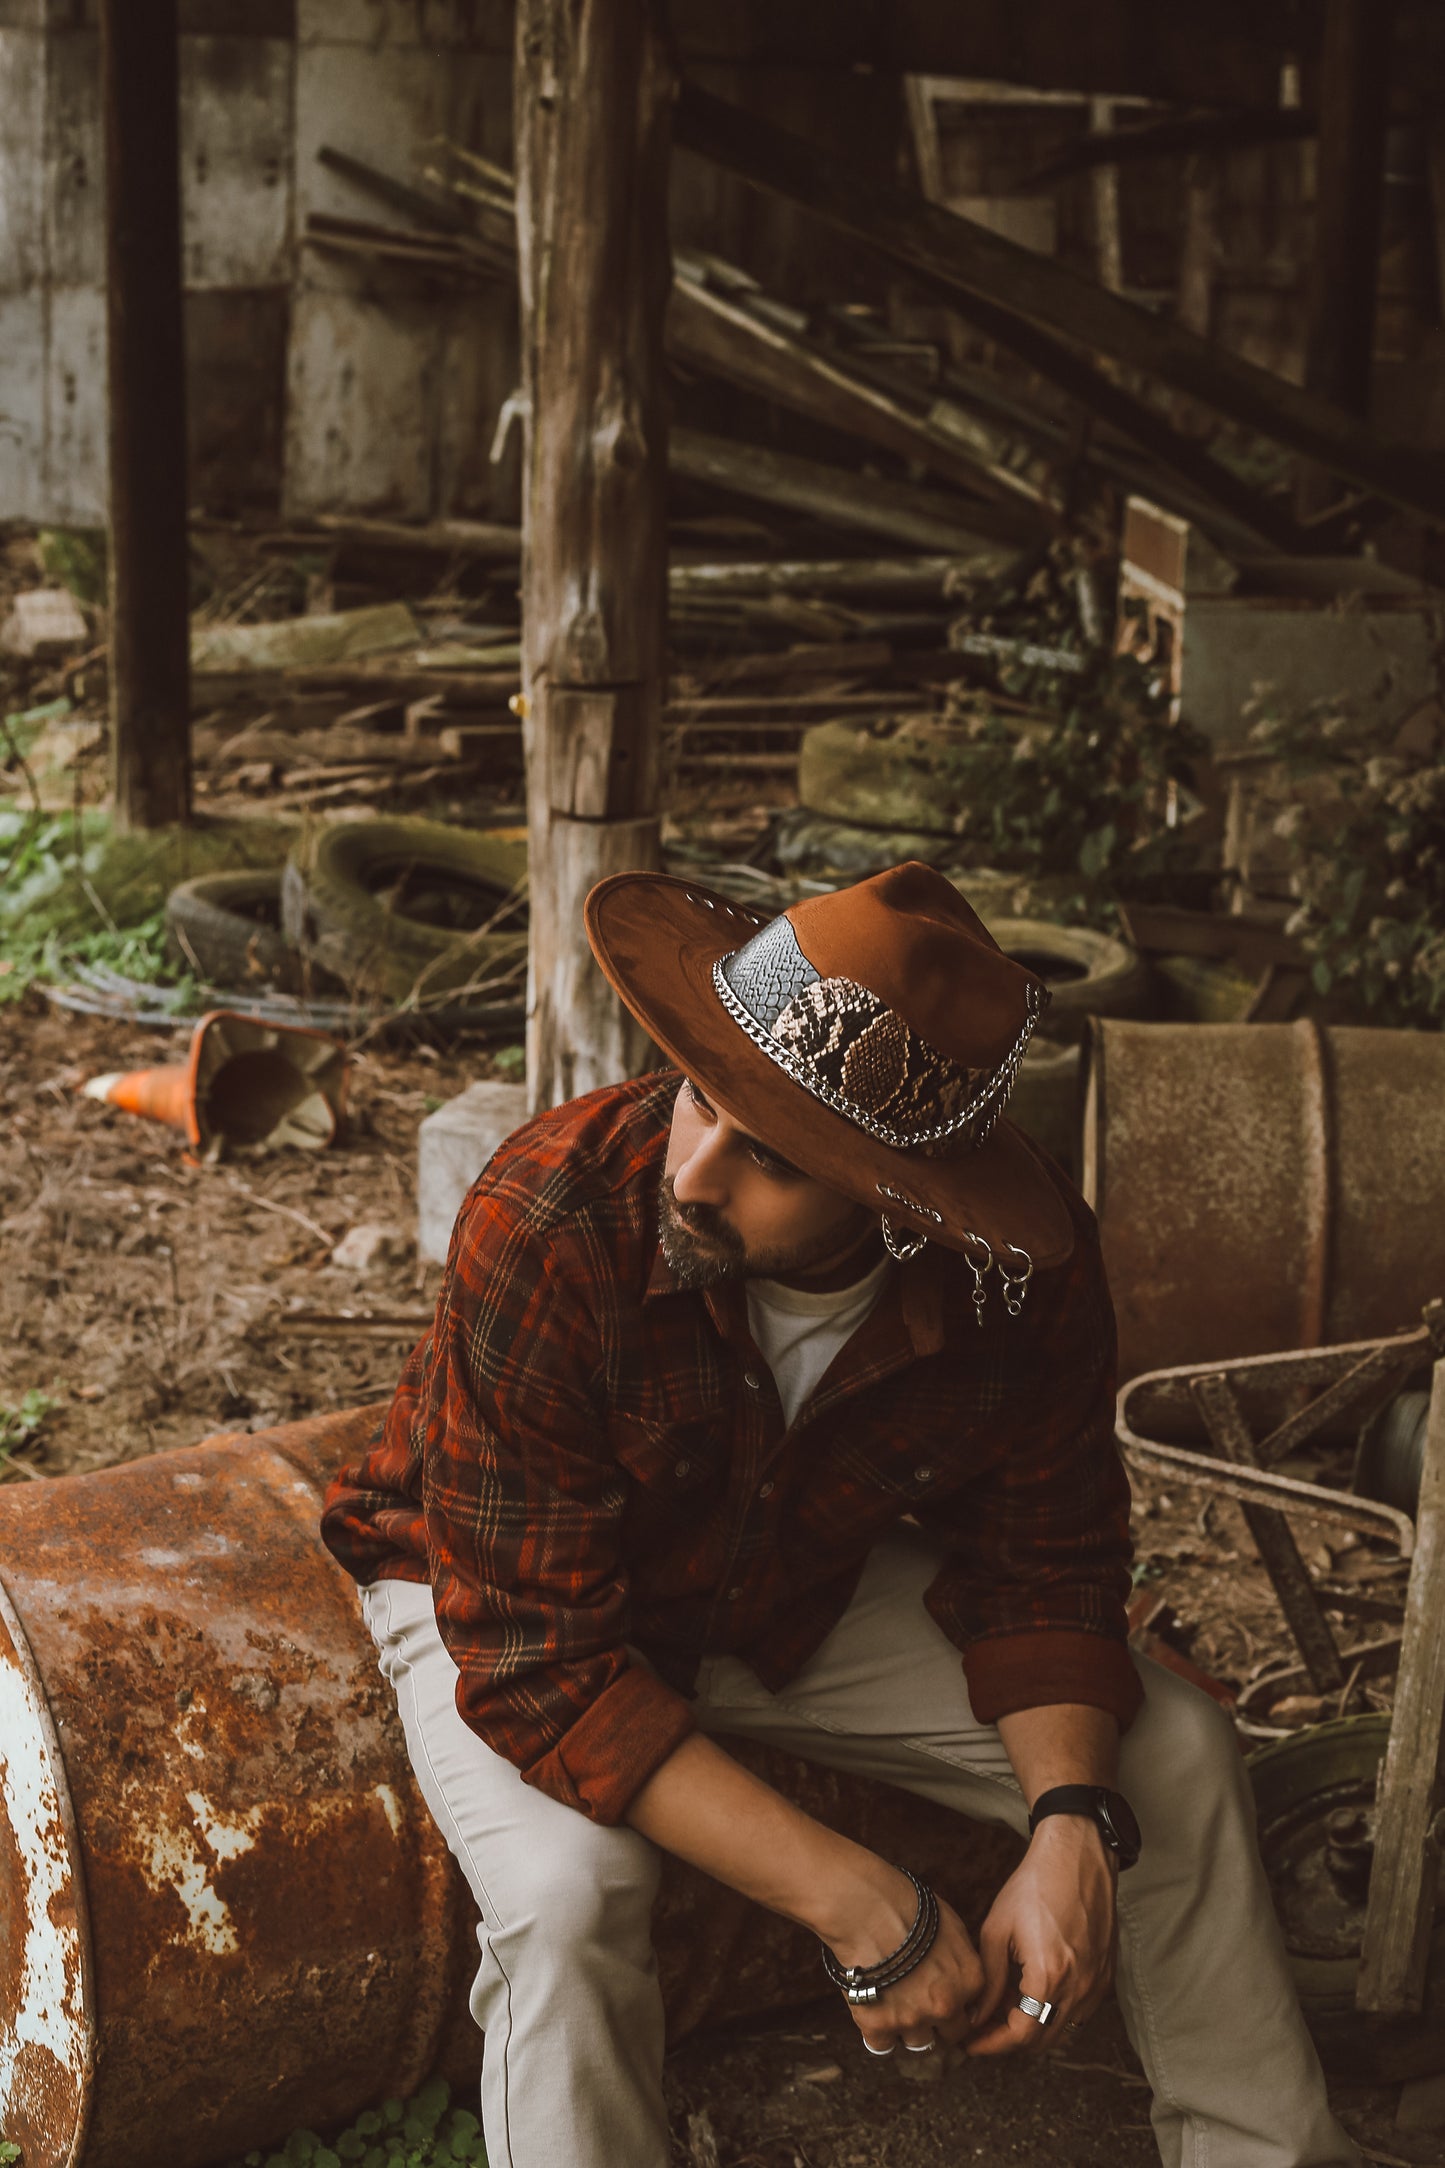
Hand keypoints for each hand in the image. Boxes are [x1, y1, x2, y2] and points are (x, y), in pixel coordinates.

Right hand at [827, 1873, 987, 2054]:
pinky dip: (876, 2031)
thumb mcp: (950, 1925)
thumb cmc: (906, 1903)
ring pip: (918, 2045)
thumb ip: (962, 1959)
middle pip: (950, 2034)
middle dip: (936, 2022)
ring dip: (907, 2029)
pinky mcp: (878, 2025)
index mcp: (970, 1979)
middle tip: (917, 2002)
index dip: (955, 2003)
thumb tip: (960, 1975)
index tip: (940, 1995)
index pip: (972, 2010)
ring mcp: (913, 2019)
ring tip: (892, 2003)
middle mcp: (946, 2005)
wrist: (864, 1903)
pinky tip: (871, 2008)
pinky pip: (882, 2046)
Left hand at [966, 1816, 1117, 2056]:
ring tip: (1005, 2011)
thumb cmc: (1034, 1885)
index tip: (972, 2043)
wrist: (1077, 1857)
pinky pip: (1079, 2012)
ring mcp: (1097, 1984)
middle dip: (1009, 2041)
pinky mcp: (1106, 1976)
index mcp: (1049, 1976)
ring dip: (1033, 2029)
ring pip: (1062, 2030)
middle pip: (1042, 2040)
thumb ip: (989, 1981)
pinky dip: (1054, 2014)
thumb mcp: (998, 1930)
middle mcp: (1079, 1988)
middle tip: (983, 2030)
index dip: (992, 2044)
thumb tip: (978, 2016)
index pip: (1021, 2035)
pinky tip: (1033, 1995)